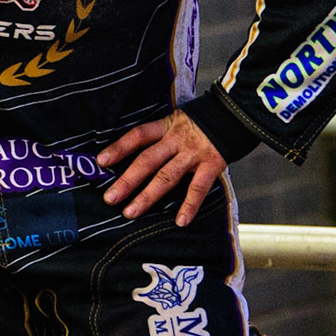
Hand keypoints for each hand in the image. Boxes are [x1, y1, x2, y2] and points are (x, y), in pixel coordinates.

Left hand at [96, 110, 226, 226]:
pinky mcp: (213, 165)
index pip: (137, 135)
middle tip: (109, 198)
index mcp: (165, 127)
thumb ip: (159, 137)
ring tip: (130, 212)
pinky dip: (189, 205)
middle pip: (147, 160)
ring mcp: (194, 153)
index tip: (100, 161)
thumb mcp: (175, 121)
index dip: (119, 147)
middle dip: (126, 180)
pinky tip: (180, 221)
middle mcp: (176, 140)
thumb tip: (131, 155)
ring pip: (167, 177)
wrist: (234, 114)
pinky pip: (199, 188)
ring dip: (147, 196)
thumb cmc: (198, 124)